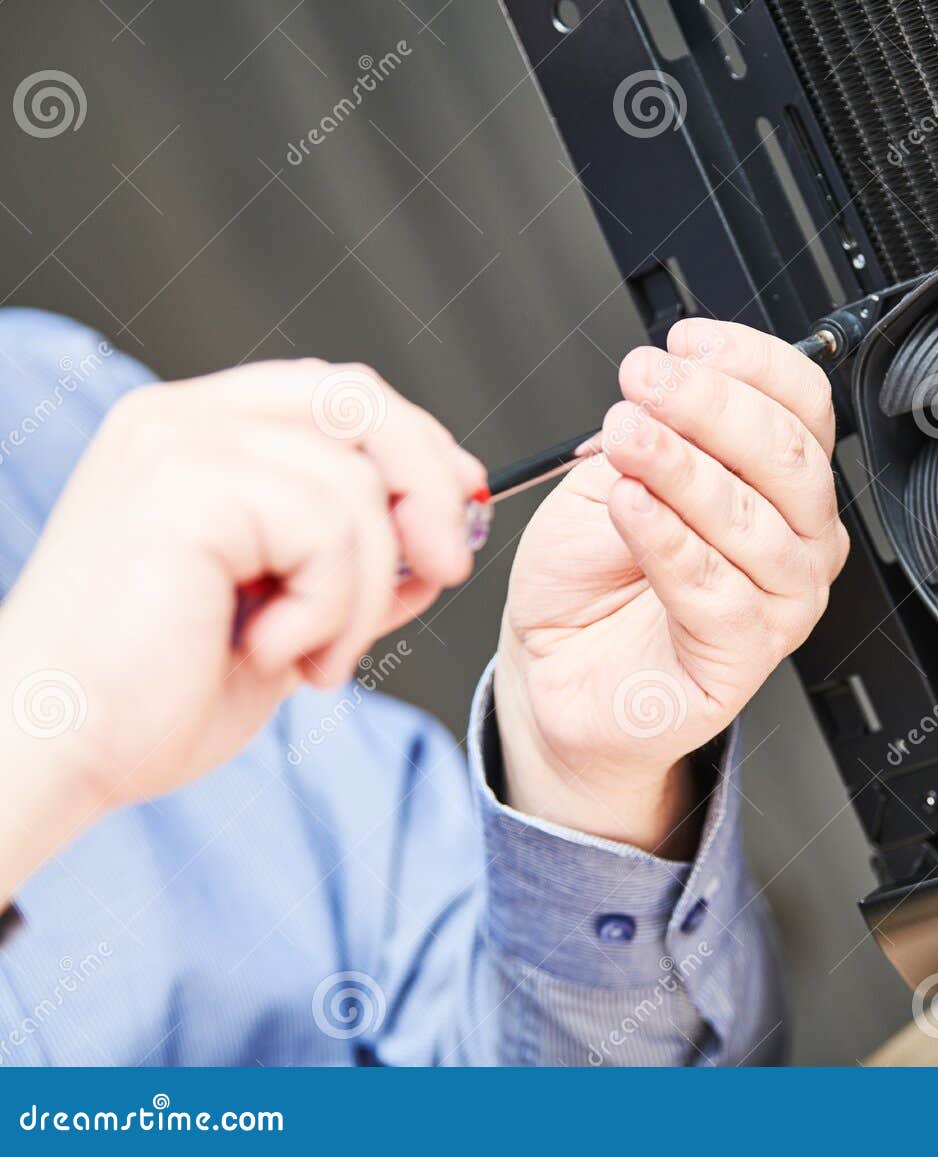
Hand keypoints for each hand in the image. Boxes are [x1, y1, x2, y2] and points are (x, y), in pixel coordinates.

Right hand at [0, 359, 483, 827]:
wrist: (60, 750)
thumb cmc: (156, 693)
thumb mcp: (290, 615)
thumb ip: (357, 564)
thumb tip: (446, 539)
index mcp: (195, 437)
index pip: (337, 393)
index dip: (417, 443)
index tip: (462, 505)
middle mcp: (179, 419)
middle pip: (358, 400)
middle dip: (425, 486)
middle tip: (442, 570)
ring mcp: (176, 445)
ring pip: (353, 487)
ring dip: (362, 590)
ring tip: (312, 654)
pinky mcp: (182, 485)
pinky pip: (325, 529)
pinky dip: (329, 607)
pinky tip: (273, 650)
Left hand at [495, 320, 847, 856]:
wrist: (556, 667)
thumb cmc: (594, 575)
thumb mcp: (618, 470)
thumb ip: (660, 428)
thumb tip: (680, 372)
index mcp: (780, 482)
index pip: (803, 405)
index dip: (751, 362)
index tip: (686, 342)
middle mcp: (796, 539)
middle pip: (788, 456)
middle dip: (710, 405)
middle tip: (644, 382)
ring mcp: (779, 601)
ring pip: (752, 521)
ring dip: (683, 468)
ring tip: (626, 440)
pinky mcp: (743, 657)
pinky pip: (716, 591)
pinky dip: (669, 540)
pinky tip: (630, 507)